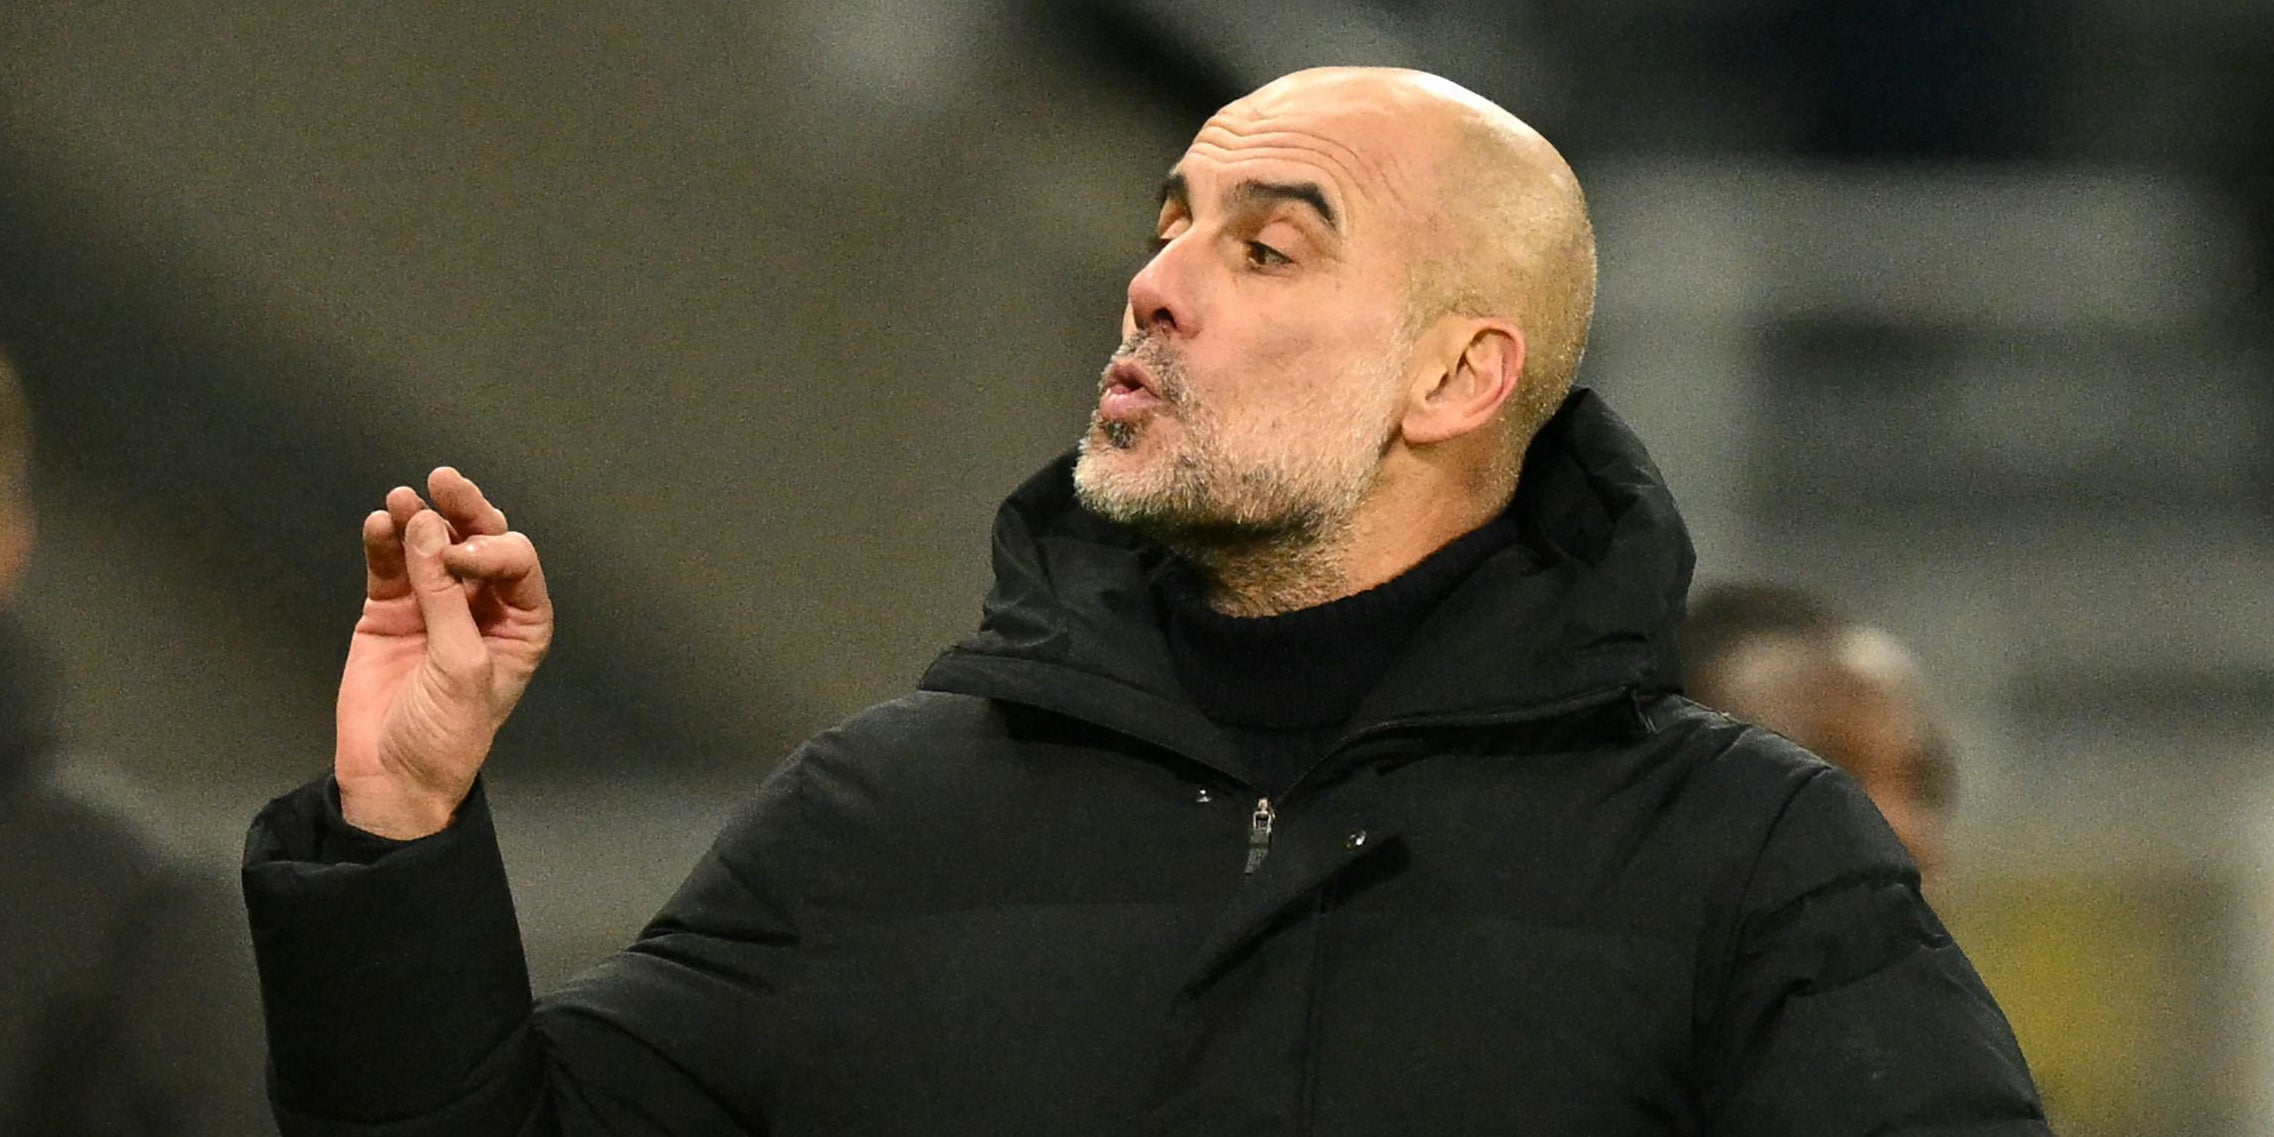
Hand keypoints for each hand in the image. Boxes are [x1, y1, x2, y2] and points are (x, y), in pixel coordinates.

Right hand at [334, 468, 552, 838]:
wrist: (392, 776)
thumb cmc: (447, 733)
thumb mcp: (461, 667)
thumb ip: (445, 598)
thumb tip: (428, 529)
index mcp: (521, 624)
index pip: (516, 562)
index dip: (490, 548)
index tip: (455, 559)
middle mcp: (482, 608)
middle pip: (480, 541)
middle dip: (465, 510)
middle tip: (444, 482)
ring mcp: (434, 606)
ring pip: (432, 546)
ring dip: (420, 519)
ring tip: (402, 499)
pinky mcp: (390, 612)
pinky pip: (390, 566)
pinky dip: (384, 543)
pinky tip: (379, 523)